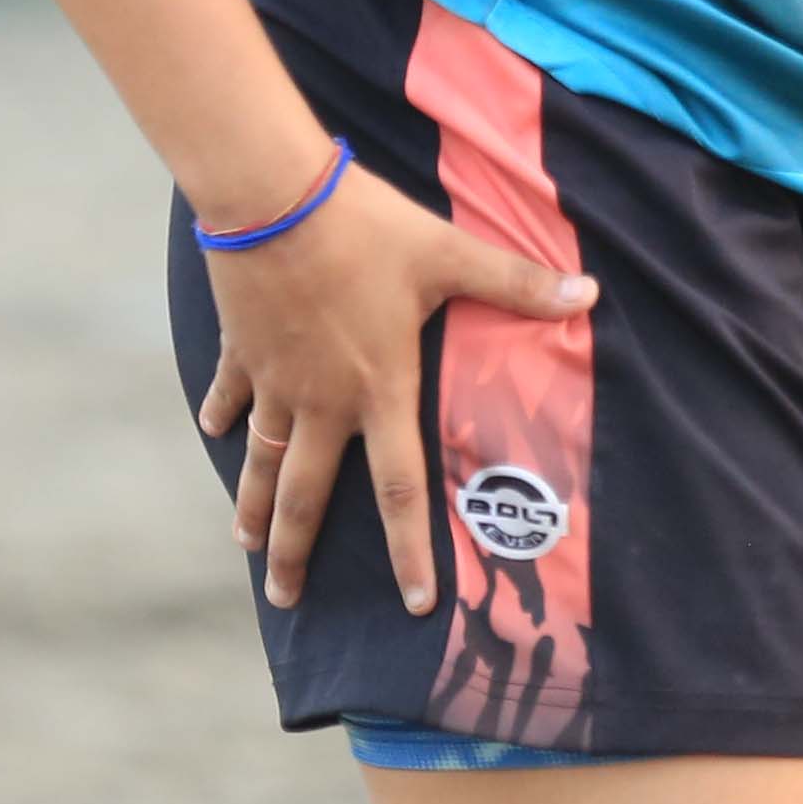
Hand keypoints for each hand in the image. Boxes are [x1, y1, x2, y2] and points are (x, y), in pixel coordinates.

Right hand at [191, 160, 597, 614]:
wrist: (271, 198)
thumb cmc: (366, 229)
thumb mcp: (449, 253)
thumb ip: (517, 282)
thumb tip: (589, 293)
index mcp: (378, 390)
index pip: (399, 490)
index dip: (409, 550)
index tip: (414, 605)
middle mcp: (322, 401)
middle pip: (306, 497)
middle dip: (295, 555)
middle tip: (284, 600)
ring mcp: (275, 380)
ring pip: (261, 461)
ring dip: (253, 507)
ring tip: (246, 547)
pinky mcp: (242, 349)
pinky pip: (231, 394)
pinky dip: (222, 415)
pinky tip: (213, 431)